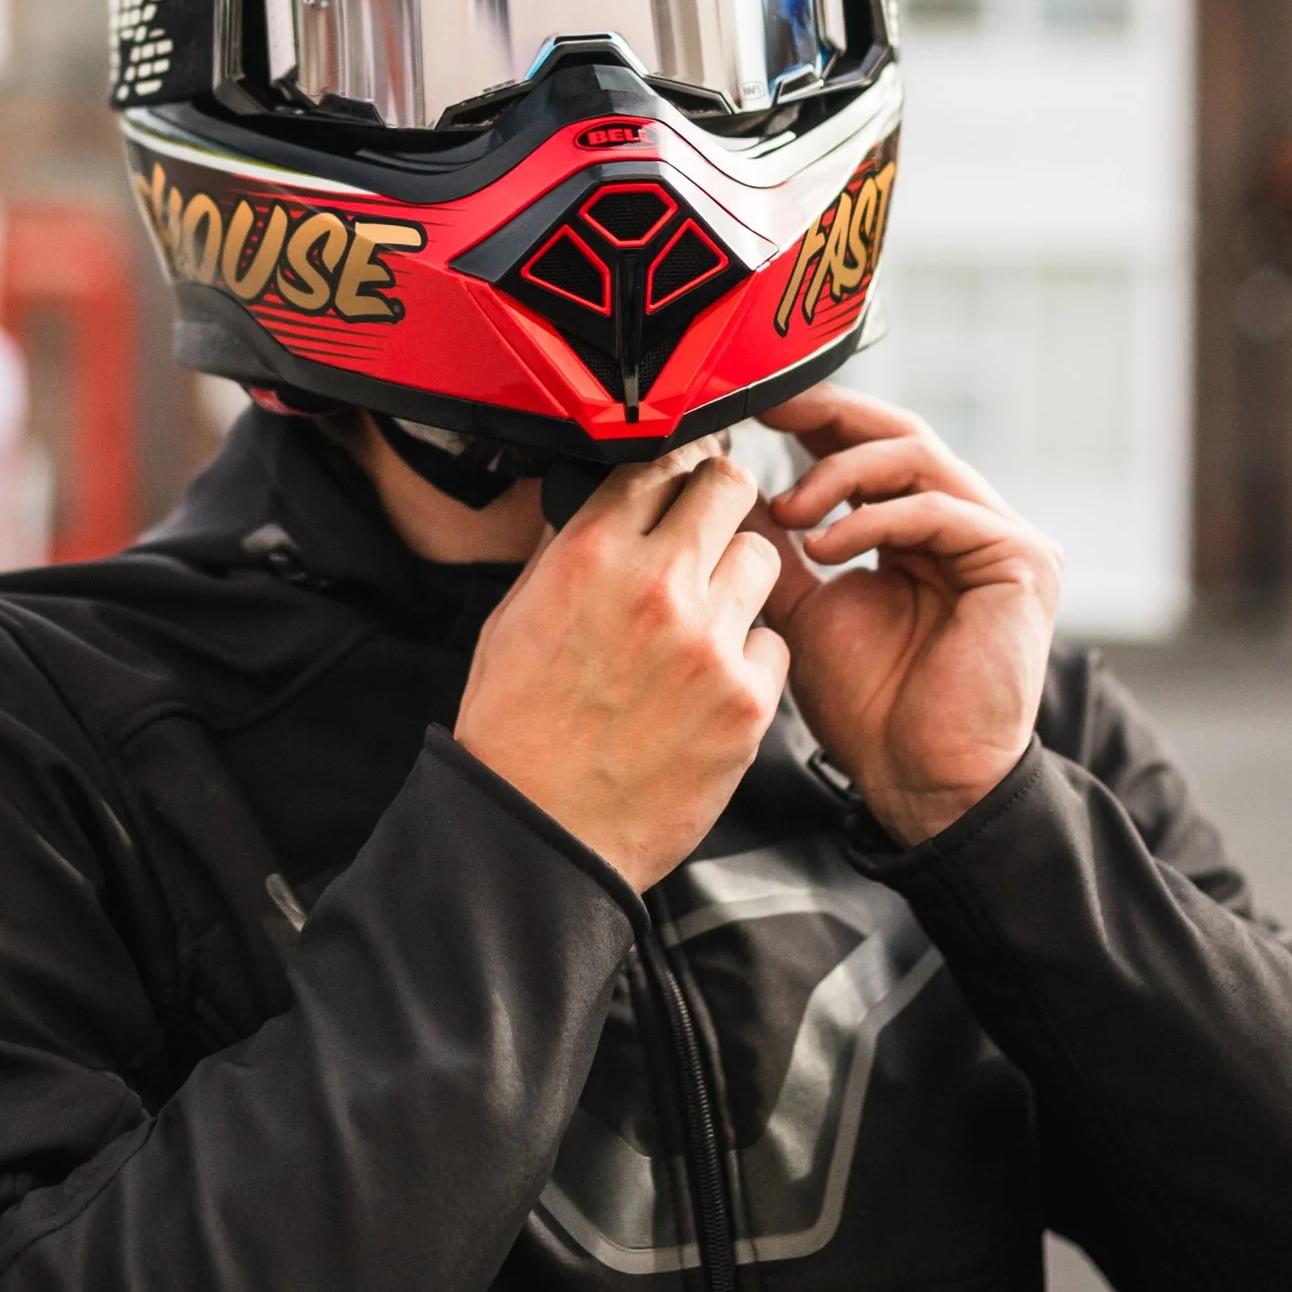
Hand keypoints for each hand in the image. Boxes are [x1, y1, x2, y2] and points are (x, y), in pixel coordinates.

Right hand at [455, 444, 788, 890]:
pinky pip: (774, 643)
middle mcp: (657, 586)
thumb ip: (570, 549)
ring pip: (762, 558)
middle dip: (720, 502)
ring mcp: (709, 643)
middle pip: (729, 487)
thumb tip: (607, 501)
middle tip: (710, 532)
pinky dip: (750, 658)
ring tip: (705, 619)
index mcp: (592, 554)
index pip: (659, 460)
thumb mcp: (516, 614)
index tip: (681, 481)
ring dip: (738, 579)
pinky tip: (711, 684)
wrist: (540, 832)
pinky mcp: (747, 701)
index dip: (674, 467)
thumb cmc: (518, 728)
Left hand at [756, 389, 1060, 844]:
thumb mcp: (803, 607)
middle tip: (764, 411)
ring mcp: (1000, 536)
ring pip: (916, 456)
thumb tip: (727, 487)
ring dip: (838, 473)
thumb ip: (775, 547)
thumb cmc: (869, 708)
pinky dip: (871, 520)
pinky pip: (937, 509)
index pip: (869, 447)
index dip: (812, 419)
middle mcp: (967, 521)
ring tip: (787, 512)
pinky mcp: (1021, 559)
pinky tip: (822, 547)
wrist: (920, 782)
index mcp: (921, 529)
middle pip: (898, 432)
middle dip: (826, 416)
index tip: (746, 406)